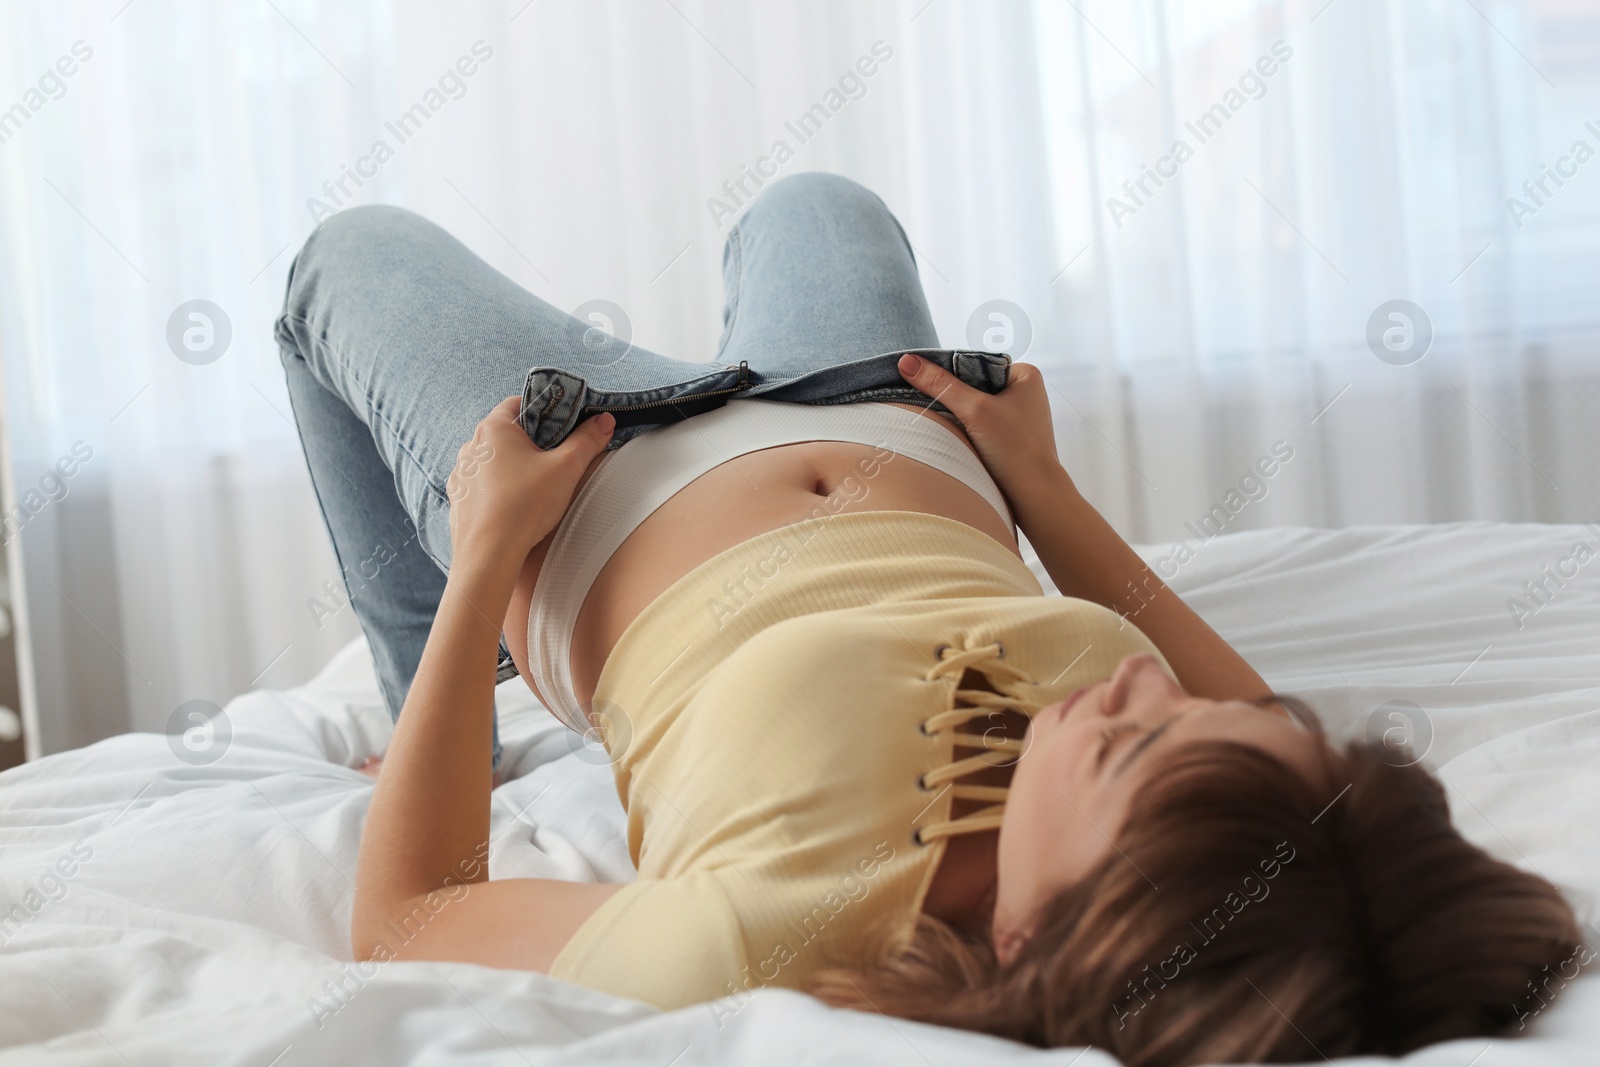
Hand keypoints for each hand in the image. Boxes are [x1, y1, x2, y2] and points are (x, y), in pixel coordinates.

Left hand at [445, 396, 614, 577]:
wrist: (488, 556)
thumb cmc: (523, 507)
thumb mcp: (566, 468)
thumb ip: (587, 440)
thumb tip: (603, 420)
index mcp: (494, 428)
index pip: (521, 402)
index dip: (546, 410)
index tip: (566, 425)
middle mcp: (472, 446)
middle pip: (509, 431)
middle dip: (534, 441)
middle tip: (558, 456)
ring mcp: (463, 474)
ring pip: (495, 459)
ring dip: (515, 465)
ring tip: (538, 484)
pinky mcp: (460, 499)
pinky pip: (484, 484)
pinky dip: (500, 488)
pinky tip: (516, 503)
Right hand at [897, 354, 1068, 506]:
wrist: (1036, 497)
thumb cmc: (1015, 449)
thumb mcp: (974, 410)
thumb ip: (940, 384)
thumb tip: (906, 361)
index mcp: (1025, 374)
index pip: (976, 363)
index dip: (951, 375)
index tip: (929, 385)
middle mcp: (1025, 391)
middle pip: (975, 385)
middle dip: (955, 397)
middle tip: (934, 407)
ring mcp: (1019, 415)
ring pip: (977, 407)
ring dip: (960, 416)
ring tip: (948, 426)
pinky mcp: (1011, 437)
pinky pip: (982, 425)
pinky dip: (968, 431)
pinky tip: (960, 439)